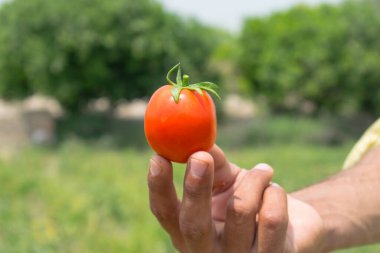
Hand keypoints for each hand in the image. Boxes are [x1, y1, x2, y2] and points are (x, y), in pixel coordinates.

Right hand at [147, 145, 324, 252]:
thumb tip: (197, 138)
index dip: (158, 187)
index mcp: (188, 231)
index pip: (165, 213)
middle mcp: (207, 251)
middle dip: (195, 187)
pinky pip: (272, 217)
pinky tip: (276, 191)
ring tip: (264, 171)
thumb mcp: (227, 182)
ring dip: (255, 179)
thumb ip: (213, 163)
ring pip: (241, 210)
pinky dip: (275, 192)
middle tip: (200, 156)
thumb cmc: (249, 200)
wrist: (290, 228)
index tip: (158, 157)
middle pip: (193, 224)